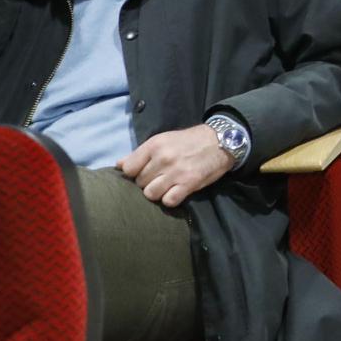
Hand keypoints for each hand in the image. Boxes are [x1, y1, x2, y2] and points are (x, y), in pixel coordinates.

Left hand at [120, 125, 234, 207]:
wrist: (222, 141)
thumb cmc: (190, 141)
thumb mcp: (164, 139)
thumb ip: (141, 153)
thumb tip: (119, 165)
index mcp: (155, 145)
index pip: (128, 169)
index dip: (134, 173)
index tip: (144, 172)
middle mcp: (163, 158)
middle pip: (139, 183)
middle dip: (148, 182)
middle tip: (160, 177)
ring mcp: (176, 172)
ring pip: (150, 194)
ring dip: (157, 192)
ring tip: (167, 186)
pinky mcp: (189, 184)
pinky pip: (168, 201)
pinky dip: (171, 199)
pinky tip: (176, 191)